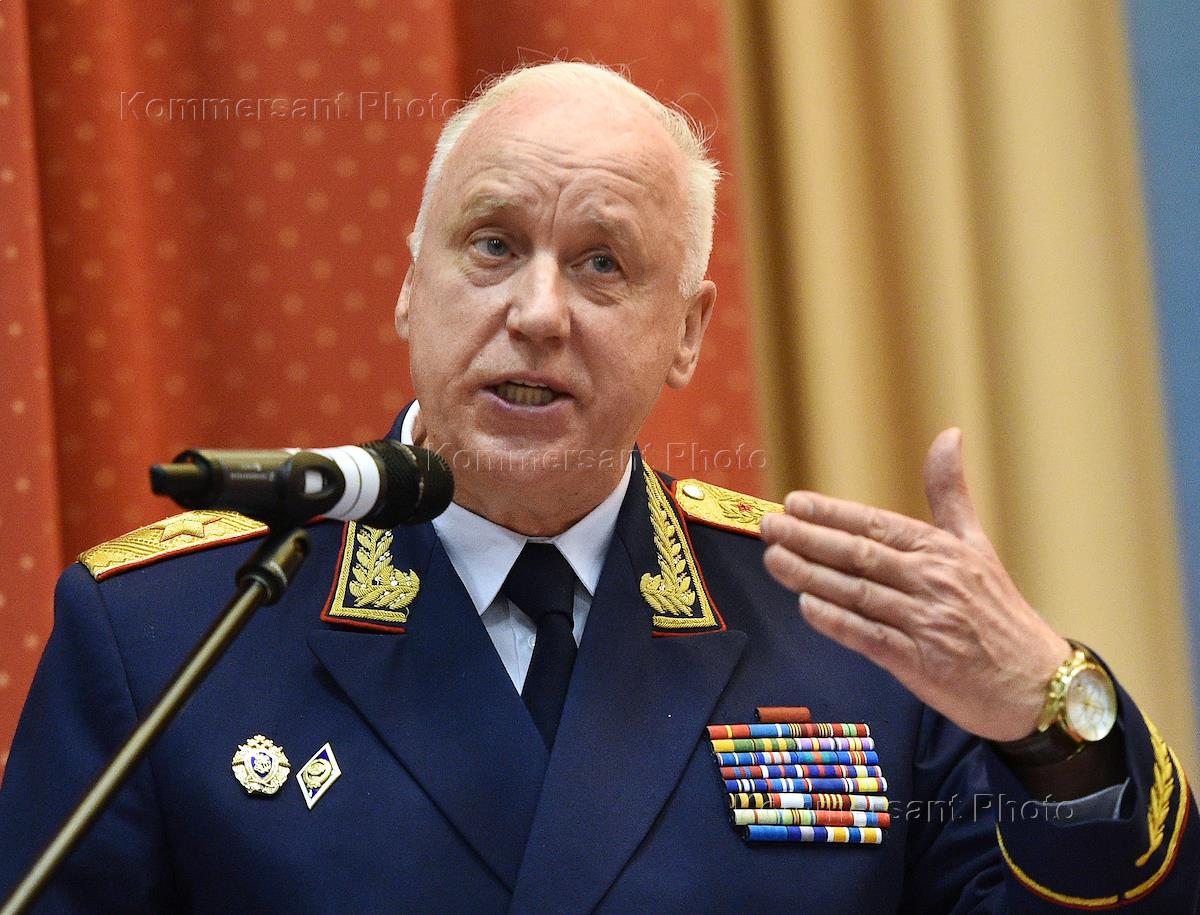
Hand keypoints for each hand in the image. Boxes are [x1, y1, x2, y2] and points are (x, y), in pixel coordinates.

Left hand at [759, 428, 1070, 740]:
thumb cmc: (1000, 613)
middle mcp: (933, 582)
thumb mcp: (978, 546)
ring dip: (810, 575)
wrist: (1040, 686)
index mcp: (943, 551)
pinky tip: (806, 605)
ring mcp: (926, 622)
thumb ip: (951, 494)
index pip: (878, 524)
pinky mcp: (921, 662)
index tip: (795, 503)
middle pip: (859, 555)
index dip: (833, 513)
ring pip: (857, 593)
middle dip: (808, 538)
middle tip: (769, 526)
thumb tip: (949, 434)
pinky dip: (836, 621)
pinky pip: (869, 637)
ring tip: (773, 559)